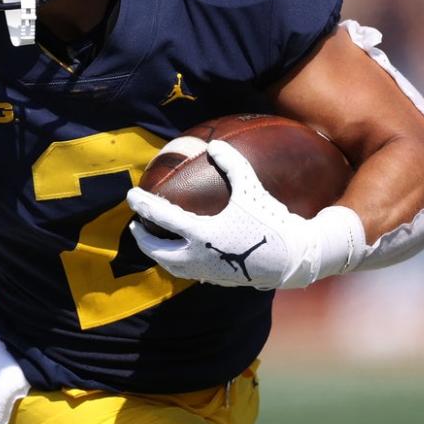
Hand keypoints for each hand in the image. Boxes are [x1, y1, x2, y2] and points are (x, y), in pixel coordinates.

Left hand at [127, 140, 365, 289]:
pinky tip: (180, 255)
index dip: (143, 205)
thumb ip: (233, 165)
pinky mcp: (216, 279)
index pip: (162, 217)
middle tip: (135, 225)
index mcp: (202, 233)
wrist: (293, 260)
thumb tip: (215, 143)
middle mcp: (198, 256)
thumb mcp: (251, 190)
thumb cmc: (271, 222)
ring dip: (157, 253)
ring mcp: (206, 271)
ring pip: (170, 265)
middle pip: (157, 249)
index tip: (130, 195)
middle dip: (142, 238)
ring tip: (152, 241)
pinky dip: (176, 263)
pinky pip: (188, 272)